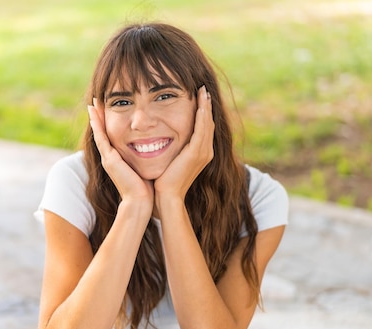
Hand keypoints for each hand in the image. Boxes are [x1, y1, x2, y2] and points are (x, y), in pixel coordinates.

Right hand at [88, 99, 153, 207]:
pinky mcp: (109, 159)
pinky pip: (101, 137)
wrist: (140, 202)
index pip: (113, 136)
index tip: (110, 108)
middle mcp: (110, 157)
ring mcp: (108, 157)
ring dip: (96, 117)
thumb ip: (148, 157)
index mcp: (119, 159)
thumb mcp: (146, 168)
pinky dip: (97, 124)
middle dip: (100, 117)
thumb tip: (159, 148)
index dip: (110, 123)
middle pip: (103, 132)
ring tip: (93, 102)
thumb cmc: (147, 188)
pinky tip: (94, 112)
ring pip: (99, 133)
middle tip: (97, 101)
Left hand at [154, 86, 214, 201]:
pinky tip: (199, 104)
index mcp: (200, 153)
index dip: (203, 112)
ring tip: (203, 91)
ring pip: (207, 123)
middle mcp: (206, 151)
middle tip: (203, 89)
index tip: (199, 97)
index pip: (204, 127)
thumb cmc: (164, 181)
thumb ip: (172, 149)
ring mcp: (203, 152)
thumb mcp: (170, 160)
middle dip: (206, 105)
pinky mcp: (197, 153)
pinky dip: (202, 115)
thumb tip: (162, 137)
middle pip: (208, 122)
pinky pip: (202, 129)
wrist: (167, 196)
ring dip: (205, 106)